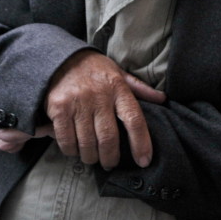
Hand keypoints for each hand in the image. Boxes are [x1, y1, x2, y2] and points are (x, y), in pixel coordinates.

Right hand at [9, 50, 162, 168]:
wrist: (60, 57)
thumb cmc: (94, 69)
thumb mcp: (119, 73)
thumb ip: (139, 89)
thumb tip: (162, 99)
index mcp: (118, 88)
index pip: (134, 119)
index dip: (141, 143)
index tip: (144, 161)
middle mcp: (98, 95)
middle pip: (108, 137)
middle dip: (110, 157)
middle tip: (109, 163)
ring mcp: (77, 102)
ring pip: (86, 143)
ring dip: (90, 157)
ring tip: (92, 157)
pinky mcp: (58, 107)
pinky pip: (66, 139)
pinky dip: (70, 150)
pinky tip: (74, 149)